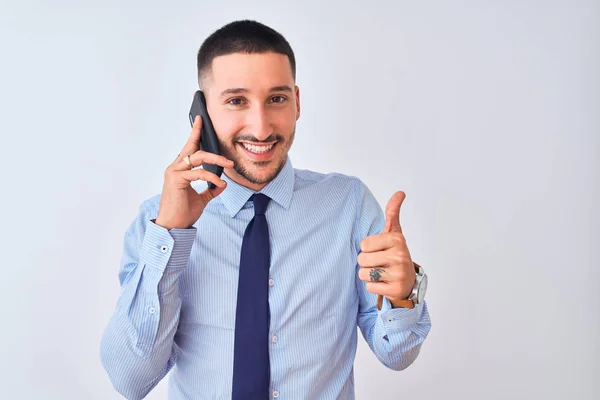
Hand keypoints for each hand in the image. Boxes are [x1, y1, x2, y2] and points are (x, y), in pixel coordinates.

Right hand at [155, 115, 234, 229]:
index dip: (195, 133)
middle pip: (194, 149)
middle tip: (229, 158)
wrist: (174, 226)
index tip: (200, 120)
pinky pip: (199, 172)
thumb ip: (210, 189)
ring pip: (198, 157)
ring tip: (229, 166)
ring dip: (216, 160)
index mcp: (180, 170)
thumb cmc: (183, 212)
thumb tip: (222, 184)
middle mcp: (175, 167)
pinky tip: (218, 184)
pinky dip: (212, 177)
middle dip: (212, 149)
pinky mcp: (176, 179)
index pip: (189, 148)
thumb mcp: (202, 199)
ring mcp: (174, 172)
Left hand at [357, 191, 416, 307]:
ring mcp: (399, 273)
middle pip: (362, 259)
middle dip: (367, 263)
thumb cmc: (396, 254)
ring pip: (364, 274)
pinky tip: (385, 283)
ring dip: (369, 275)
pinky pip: (370, 287)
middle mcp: (400, 255)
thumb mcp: (394, 233)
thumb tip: (400, 192)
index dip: (368, 249)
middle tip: (380, 263)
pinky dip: (374, 287)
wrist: (409, 281)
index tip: (380, 250)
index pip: (363, 244)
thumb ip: (393, 212)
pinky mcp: (395, 289)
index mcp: (397, 239)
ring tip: (382, 272)